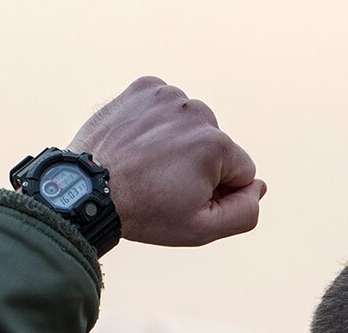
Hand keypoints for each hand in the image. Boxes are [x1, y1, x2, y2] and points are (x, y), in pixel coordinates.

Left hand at [68, 77, 264, 246]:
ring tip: (149, 164)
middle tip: (164, 183)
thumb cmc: (146, 213)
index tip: (186, 198)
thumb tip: (260, 186)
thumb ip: (244, 212)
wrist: (87, 190)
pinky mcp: (144, 88)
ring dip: (178, 142)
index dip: (219, 191)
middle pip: (217, 144)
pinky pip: (167, 106)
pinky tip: (140, 143)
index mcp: (216, 145)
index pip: (242, 169)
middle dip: (199, 164)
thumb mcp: (201, 229)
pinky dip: (158, 123)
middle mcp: (196, 111)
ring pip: (192, 124)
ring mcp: (167, 96)